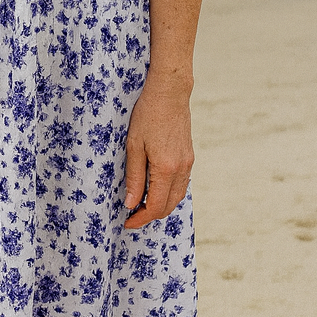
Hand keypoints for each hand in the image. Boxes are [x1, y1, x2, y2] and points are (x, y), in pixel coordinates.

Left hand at [122, 84, 193, 227]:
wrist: (170, 93)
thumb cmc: (147, 115)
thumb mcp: (134, 146)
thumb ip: (135, 178)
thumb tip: (131, 203)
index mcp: (166, 168)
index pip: (155, 206)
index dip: (140, 219)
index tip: (127, 222)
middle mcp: (181, 169)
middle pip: (168, 206)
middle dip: (150, 215)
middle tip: (131, 215)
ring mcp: (188, 163)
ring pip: (177, 197)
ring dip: (161, 206)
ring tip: (141, 205)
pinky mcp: (189, 157)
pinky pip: (181, 185)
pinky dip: (169, 194)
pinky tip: (155, 190)